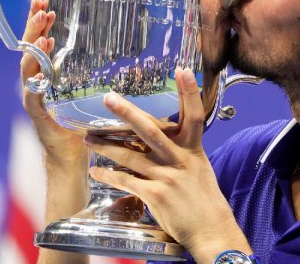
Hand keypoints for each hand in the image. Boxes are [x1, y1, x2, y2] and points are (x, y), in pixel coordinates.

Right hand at [20, 0, 86, 166]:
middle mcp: (37, 83)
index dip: (40, 24)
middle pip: (30, 49)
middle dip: (34, 27)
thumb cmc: (86, 124)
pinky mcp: (38, 115)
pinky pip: (32, 95)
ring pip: (28, 68)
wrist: (73, 157)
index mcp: (49, 75)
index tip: (45, 3)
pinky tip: (41, 69)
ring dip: (34, 50)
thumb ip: (101, 75)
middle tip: (40, 7)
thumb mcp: (93, 93)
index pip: (40, 43)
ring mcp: (34, 98)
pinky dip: (35, 82)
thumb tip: (134, 54)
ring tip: (44, 35)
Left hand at [86, 68, 251, 261]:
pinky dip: (108, 175)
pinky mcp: (155, 195)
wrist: (211, 229)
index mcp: (193, 150)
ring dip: (106, 146)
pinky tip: (96, 171)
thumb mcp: (199, 168)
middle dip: (127, 113)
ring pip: (130, 155)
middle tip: (108, 99)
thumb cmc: (204, 200)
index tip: (183, 70)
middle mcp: (180, 159)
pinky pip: (125, 181)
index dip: (189, 92)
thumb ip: (181, 152)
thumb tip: (161, 139)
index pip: (194, 115)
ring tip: (88, 138)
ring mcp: (167, 177)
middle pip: (151, 130)